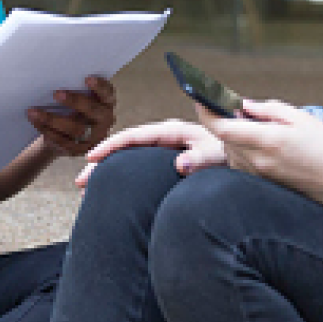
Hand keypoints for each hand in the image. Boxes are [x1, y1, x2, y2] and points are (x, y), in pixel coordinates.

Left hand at [27, 76, 116, 157]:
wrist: (71, 134)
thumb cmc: (76, 106)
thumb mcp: (82, 97)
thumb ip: (77, 89)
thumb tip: (56, 76)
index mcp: (107, 102)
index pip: (107, 93)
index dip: (99, 87)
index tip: (87, 78)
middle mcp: (105, 120)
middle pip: (92, 111)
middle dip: (75, 102)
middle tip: (56, 93)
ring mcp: (94, 137)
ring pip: (75, 129)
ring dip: (52, 120)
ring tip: (34, 111)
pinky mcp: (81, 150)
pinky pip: (64, 142)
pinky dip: (48, 131)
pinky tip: (36, 122)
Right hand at [75, 118, 225, 187]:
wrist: (242, 159)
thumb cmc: (230, 156)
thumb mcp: (218, 157)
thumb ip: (201, 159)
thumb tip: (181, 164)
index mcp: (173, 131)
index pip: (135, 135)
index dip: (112, 145)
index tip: (92, 157)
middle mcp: (165, 138)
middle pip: (126, 147)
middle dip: (102, 162)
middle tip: (80, 181)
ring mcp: (164, 149)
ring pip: (129, 158)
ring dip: (108, 171)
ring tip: (88, 189)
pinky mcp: (166, 161)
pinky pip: (138, 166)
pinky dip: (122, 176)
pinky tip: (111, 190)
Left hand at [203, 99, 322, 208]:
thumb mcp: (300, 118)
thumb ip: (267, 109)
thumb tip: (242, 106)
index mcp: (267, 141)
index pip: (221, 127)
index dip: (205, 111)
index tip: (199, 97)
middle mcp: (258, 162)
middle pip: (224, 138)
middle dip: (223, 120)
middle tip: (238, 107)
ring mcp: (260, 176)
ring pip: (231, 151)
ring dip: (235, 136)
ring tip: (258, 126)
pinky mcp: (264, 185)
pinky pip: (242, 163)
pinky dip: (244, 149)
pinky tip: (264, 143)